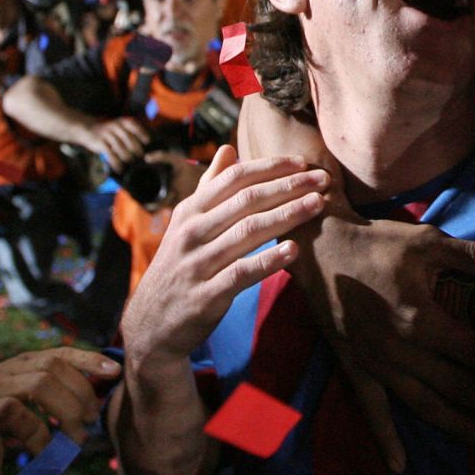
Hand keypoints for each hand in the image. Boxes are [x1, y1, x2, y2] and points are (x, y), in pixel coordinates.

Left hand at [0, 348, 120, 474]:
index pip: (8, 411)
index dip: (34, 433)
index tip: (46, 459)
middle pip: (38, 384)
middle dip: (66, 411)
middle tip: (78, 438)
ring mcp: (10, 366)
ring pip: (52, 366)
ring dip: (80, 391)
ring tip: (91, 417)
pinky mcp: (27, 357)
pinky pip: (61, 352)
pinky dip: (88, 360)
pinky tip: (112, 371)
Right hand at [81, 117, 150, 170]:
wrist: (88, 129)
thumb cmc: (111, 131)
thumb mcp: (121, 126)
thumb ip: (132, 132)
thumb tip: (148, 145)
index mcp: (123, 122)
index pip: (136, 128)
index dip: (142, 135)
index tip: (148, 142)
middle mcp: (116, 127)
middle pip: (130, 141)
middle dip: (136, 150)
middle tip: (140, 157)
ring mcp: (108, 135)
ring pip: (121, 149)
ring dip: (127, 158)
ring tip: (130, 162)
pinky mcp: (100, 143)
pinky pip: (111, 155)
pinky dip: (116, 164)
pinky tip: (120, 169)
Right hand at [120, 146, 328, 364]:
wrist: (150, 326)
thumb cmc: (179, 266)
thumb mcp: (186, 224)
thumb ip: (208, 187)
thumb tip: (228, 148)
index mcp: (190, 212)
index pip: (234, 179)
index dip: (270, 167)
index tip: (303, 162)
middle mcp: (191, 233)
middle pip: (246, 201)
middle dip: (288, 186)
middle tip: (324, 179)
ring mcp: (197, 264)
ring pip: (247, 232)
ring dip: (287, 215)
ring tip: (318, 204)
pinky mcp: (206, 295)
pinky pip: (241, 273)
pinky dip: (268, 260)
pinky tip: (294, 250)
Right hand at [297, 215, 474, 465]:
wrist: (319, 248)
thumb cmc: (380, 243)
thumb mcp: (430, 244)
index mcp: (420, 319)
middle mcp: (399, 350)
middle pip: (456, 385)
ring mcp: (375, 364)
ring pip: (423, 404)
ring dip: (458, 425)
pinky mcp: (354, 368)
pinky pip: (372, 409)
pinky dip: (385, 439)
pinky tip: (400, 467)